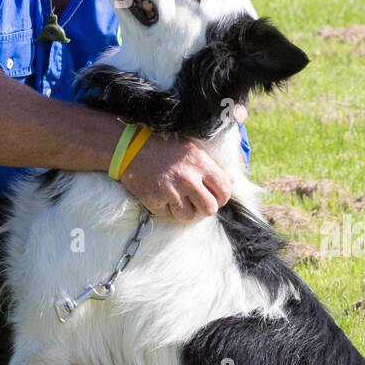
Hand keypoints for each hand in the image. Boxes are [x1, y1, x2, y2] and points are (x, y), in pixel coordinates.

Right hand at [120, 133, 235, 222]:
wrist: (131, 148)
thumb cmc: (165, 147)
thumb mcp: (193, 150)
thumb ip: (212, 167)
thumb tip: (233, 181)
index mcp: (200, 164)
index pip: (224, 191)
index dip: (222, 198)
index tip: (215, 197)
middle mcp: (188, 178)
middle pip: (209, 209)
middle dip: (205, 208)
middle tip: (197, 202)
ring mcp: (171, 191)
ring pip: (189, 216)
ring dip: (185, 211)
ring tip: (178, 198)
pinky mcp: (155, 201)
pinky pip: (168, 214)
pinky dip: (166, 208)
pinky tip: (162, 195)